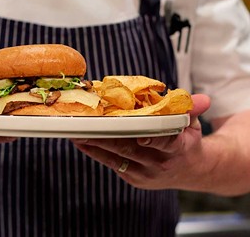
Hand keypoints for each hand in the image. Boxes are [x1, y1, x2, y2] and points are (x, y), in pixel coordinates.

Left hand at [70, 94, 210, 189]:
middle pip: (130, 148)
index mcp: (178, 148)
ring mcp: (145, 174)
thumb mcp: (193, 124)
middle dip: (106, 137)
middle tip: (86, 125)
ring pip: (117, 157)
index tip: (140, 134)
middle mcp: (160, 164)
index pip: (166, 142)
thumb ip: (192, 110)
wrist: (191, 171)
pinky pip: (112, 164)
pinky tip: (80, 141)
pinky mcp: (133, 179)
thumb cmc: (187, 141)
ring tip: (75, 132)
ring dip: (94, 144)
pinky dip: (95, 152)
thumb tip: (202, 99)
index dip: (153, 139)